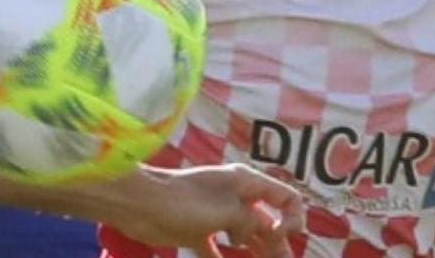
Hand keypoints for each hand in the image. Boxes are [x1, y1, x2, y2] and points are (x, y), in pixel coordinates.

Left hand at [113, 164, 303, 257]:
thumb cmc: (188, 201)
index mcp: (247, 183)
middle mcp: (236, 197)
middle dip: (279, 242)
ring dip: (257, 252)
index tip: (281, 236)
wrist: (141, 204)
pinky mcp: (197, 231)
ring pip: (245, 235)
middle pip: (267, 220)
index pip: (285, 197)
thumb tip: (260, 233)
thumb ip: (252, 223)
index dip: (293, 217)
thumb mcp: (228, 211)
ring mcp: (217, 214)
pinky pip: (217, 249)